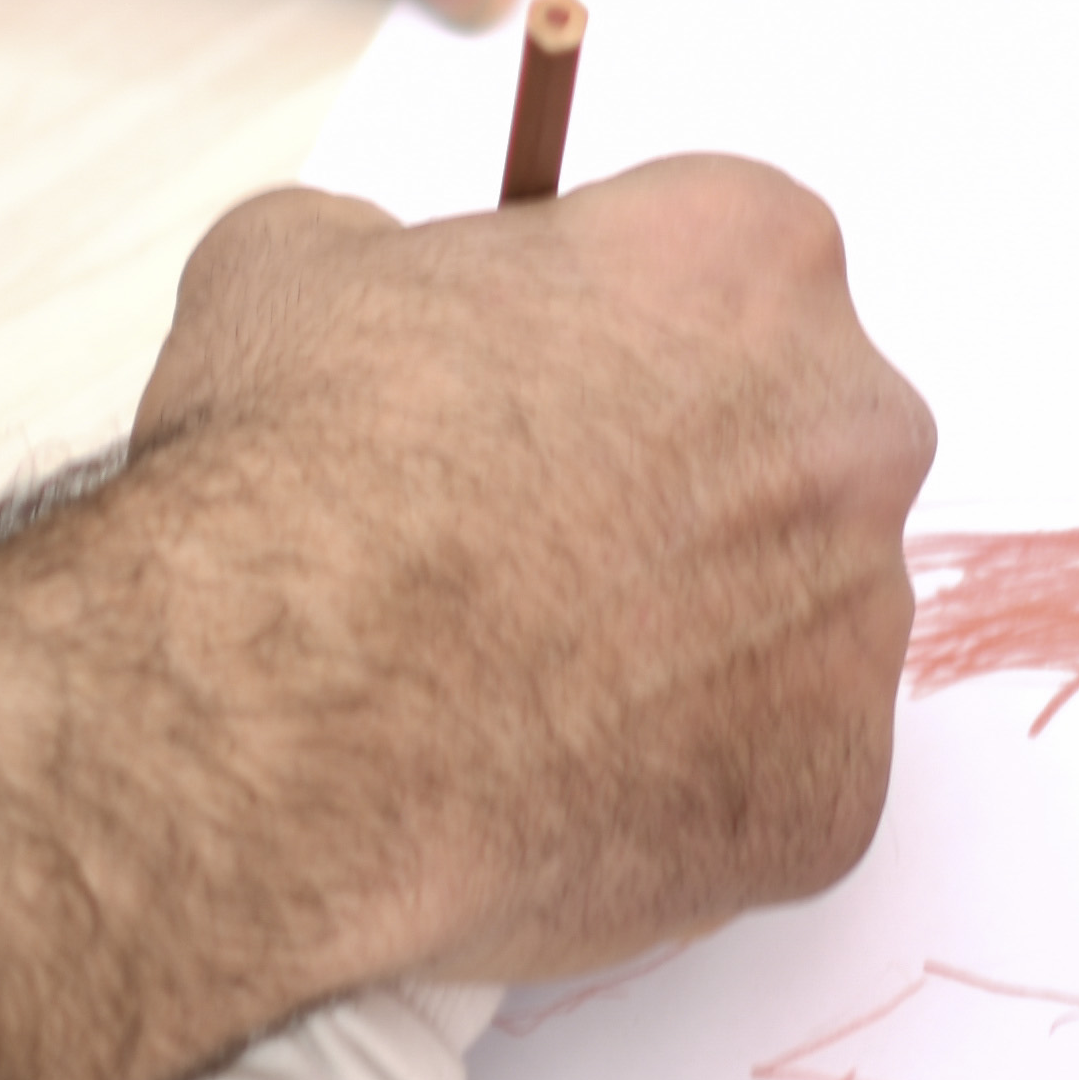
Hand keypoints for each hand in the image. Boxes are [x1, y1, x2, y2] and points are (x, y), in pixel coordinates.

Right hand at [0, 153, 942, 1079]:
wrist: (234, 710)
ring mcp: (842, 642)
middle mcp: (844, 438)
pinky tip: (519, 812)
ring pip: (778, 629)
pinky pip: (757, 792)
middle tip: (510, 569)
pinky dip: (663, 808)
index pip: (723, 263)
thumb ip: (387, 269)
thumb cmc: (255, 465)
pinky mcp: (813, 820)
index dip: (604, 337)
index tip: (528, 410)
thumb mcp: (289, 262)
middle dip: (672, 495)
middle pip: (788, 448)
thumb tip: (368, 287)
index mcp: (743, 258)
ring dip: (671, 659)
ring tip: (494, 709)